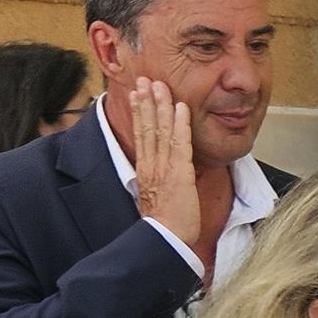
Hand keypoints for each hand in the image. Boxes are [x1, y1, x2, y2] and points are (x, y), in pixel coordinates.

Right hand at [129, 78, 200, 250]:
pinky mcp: (180, 173)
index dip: (139, 112)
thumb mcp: (154, 196)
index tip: (137, 94)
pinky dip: (180, 124)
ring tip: (159, 85)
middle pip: (147, 126)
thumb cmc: (164, 223)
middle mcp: (151, 164)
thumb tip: (158, 173)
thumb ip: (155, 180)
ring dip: (161, 105)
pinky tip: (180, 108)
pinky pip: (180, 143)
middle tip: (145, 79)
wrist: (166, 238)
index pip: (141, 134)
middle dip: (146, 101)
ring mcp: (164, 167)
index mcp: (145, 169)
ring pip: (161, 130)